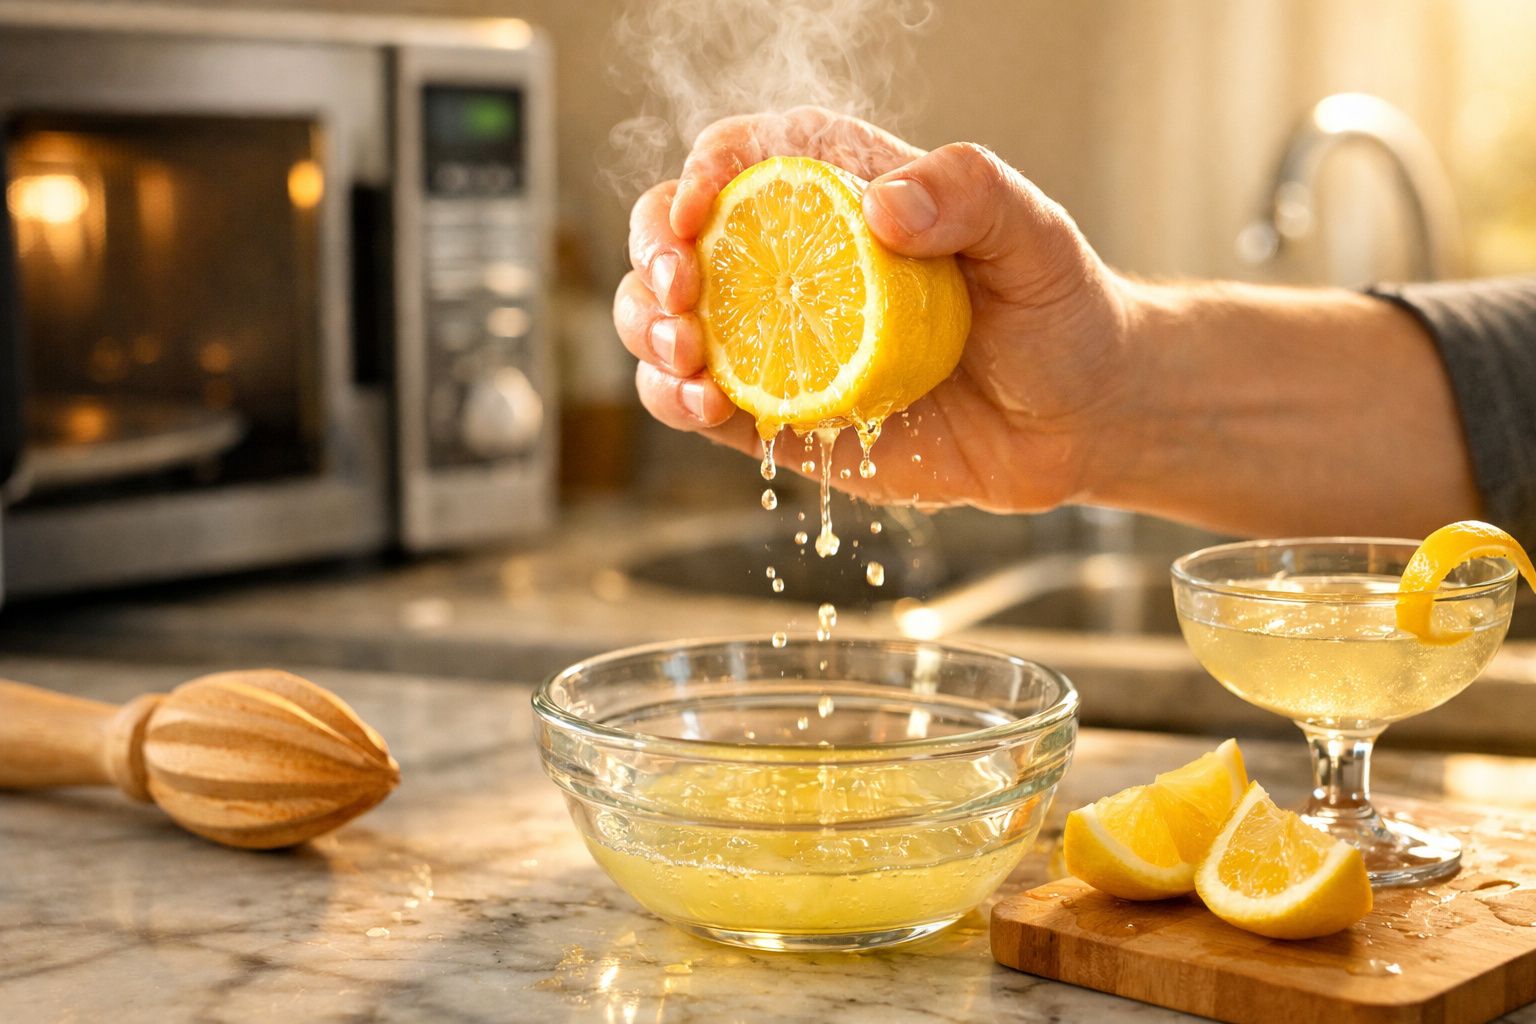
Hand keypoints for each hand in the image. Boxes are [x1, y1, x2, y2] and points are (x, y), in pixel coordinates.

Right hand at [613, 106, 1135, 511]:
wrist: (1077, 420)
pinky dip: (676, 401)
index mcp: (840, 193)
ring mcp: (780, 343)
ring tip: (688, 357)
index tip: (699, 211)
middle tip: (681, 292)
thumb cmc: (1057, 310)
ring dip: (649, 333)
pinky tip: (702, 403)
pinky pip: (702, 405)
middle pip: (678, 239)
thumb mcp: (1034, 234)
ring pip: (669, 321)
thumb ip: (970, 193)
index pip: (743, 159)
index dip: (701, 175)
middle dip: (653, 257)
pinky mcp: (782, 418)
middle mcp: (794, 263)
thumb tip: (882, 207)